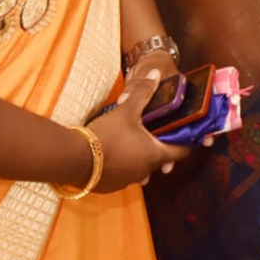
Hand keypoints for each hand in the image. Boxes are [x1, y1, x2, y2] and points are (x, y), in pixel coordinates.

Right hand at [87, 68, 190, 192]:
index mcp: (154, 155)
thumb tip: (157, 73)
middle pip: (160, 159)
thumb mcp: (126, 111)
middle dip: (160, 145)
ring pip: (140, 168)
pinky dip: (123, 164)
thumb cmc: (106, 135)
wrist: (72, 159)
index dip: (186, 141)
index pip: (181, 152)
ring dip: (140, 156)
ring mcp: (126, 181)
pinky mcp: (110, 186)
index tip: (187, 132)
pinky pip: (123, 174)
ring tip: (134, 141)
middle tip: (157, 131)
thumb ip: (143, 92)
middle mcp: (144, 172)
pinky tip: (114, 152)